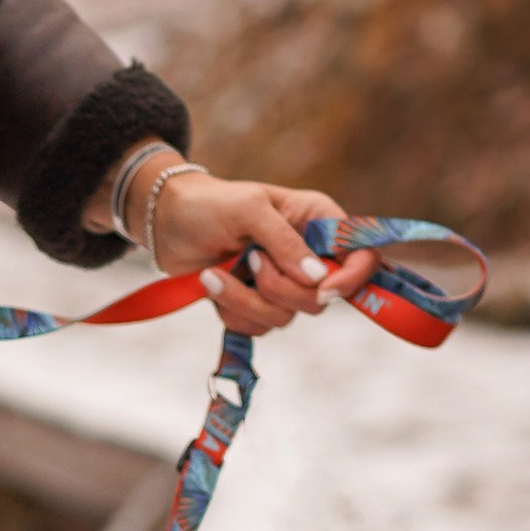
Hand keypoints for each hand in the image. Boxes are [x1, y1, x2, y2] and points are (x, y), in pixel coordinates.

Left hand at [142, 170, 372, 335]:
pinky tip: (212, 283)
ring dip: (246, 300)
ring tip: (218, 271)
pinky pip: (258, 327)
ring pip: (286, 317)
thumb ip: (285, 243)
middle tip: (250, 260)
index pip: (362, 257)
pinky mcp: (256, 303)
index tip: (323, 288)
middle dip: (280, 288)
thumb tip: (319, 280)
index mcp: (319, 223)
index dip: (352, 279)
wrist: (167, 222)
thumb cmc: (210, 204)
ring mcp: (283, 283)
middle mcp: (308, 256)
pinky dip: (232, 311)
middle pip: (321, 299)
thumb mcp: (249, 210)